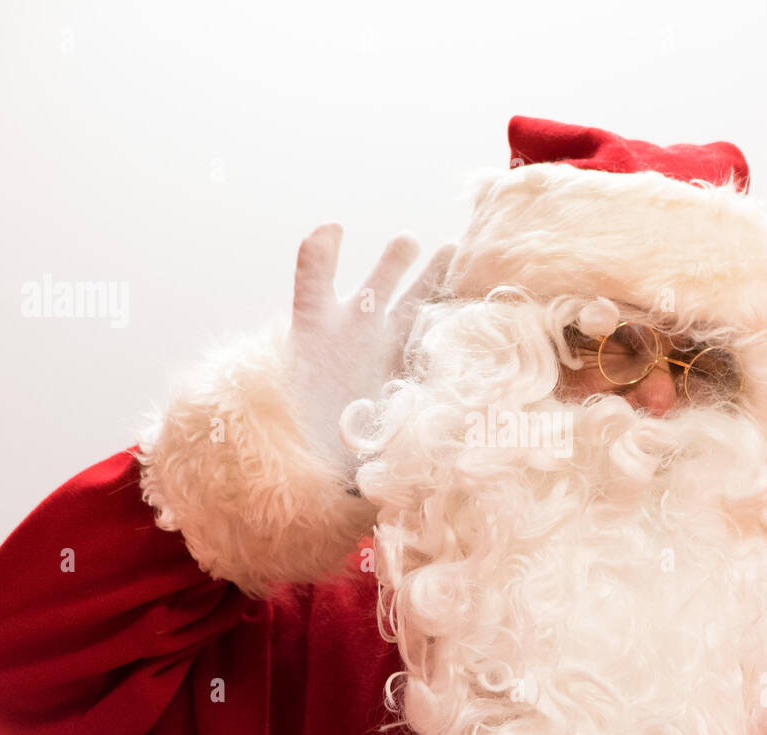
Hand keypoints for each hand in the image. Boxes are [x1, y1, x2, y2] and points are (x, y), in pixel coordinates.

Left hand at [289, 222, 454, 469]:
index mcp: (316, 333)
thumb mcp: (288, 401)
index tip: (334, 230)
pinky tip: (478, 307)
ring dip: (432, 279)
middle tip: (410, 242)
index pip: (315, 281)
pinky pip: (435, 342)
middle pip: (377, 287)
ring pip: (413, 306)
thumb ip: (305, 372)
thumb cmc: (301, 432)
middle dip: (395, 262)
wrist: (329, 472)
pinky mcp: (410, 373)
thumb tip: (333, 329)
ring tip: (453, 251)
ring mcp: (385, 352)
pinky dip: (456, 322)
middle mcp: (354, 335)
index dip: (323, 252)